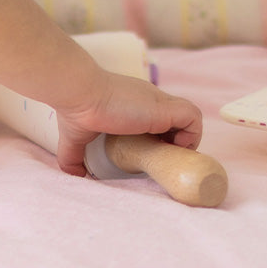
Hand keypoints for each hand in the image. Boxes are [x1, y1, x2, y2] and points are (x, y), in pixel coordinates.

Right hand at [54, 70, 202, 177]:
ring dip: (186, 139)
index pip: (160, 119)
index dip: (162, 137)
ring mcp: (159, 102)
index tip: (150, 153)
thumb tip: (73, 175)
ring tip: (168, 155)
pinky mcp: (165, 108)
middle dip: (176, 141)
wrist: (79, 92)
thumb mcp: (75, 135)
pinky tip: (169, 146)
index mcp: (133, 104)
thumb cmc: (77, 110)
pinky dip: (189, 135)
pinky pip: (193, 119)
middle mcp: (149, 100)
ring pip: (190, 118)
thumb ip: (73, 156)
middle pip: (178, 120)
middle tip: (162, 158)